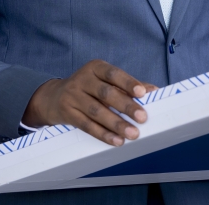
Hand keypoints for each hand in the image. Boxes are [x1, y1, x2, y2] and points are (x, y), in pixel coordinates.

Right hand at [23, 60, 158, 145]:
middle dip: (125, 106)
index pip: (113, 74)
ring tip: (133, 133)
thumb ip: (128, 85)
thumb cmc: (88, 88)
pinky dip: (103, 134)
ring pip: (97, 111)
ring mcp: (73, 96)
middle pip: (106, 93)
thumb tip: (153, 90)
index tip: (142, 93)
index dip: (128, 82)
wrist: (54, 97)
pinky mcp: (68, 113)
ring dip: (116, 124)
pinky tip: (116, 140)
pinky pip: (87, 125)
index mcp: (95, 68)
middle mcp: (83, 80)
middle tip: (142, 117)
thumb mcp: (104, 81)